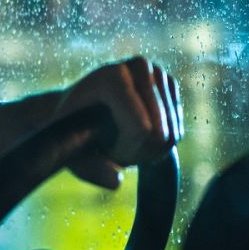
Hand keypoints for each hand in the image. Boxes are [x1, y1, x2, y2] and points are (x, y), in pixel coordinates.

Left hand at [53, 57, 183, 189]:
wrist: (79, 109)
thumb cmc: (72, 130)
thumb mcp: (71, 151)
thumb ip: (90, 169)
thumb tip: (116, 182)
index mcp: (112, 75)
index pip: (142, 128)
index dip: (125, 151)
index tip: (103, 148)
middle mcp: (139, 67)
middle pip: (161, 133)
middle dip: (139, 152)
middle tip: (114, 147)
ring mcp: (158, 72)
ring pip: (172, 135)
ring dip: (149, 151)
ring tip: (124, 141)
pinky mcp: (170, 84)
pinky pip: (177, 132)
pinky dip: (160, 144)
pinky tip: (138, 137)